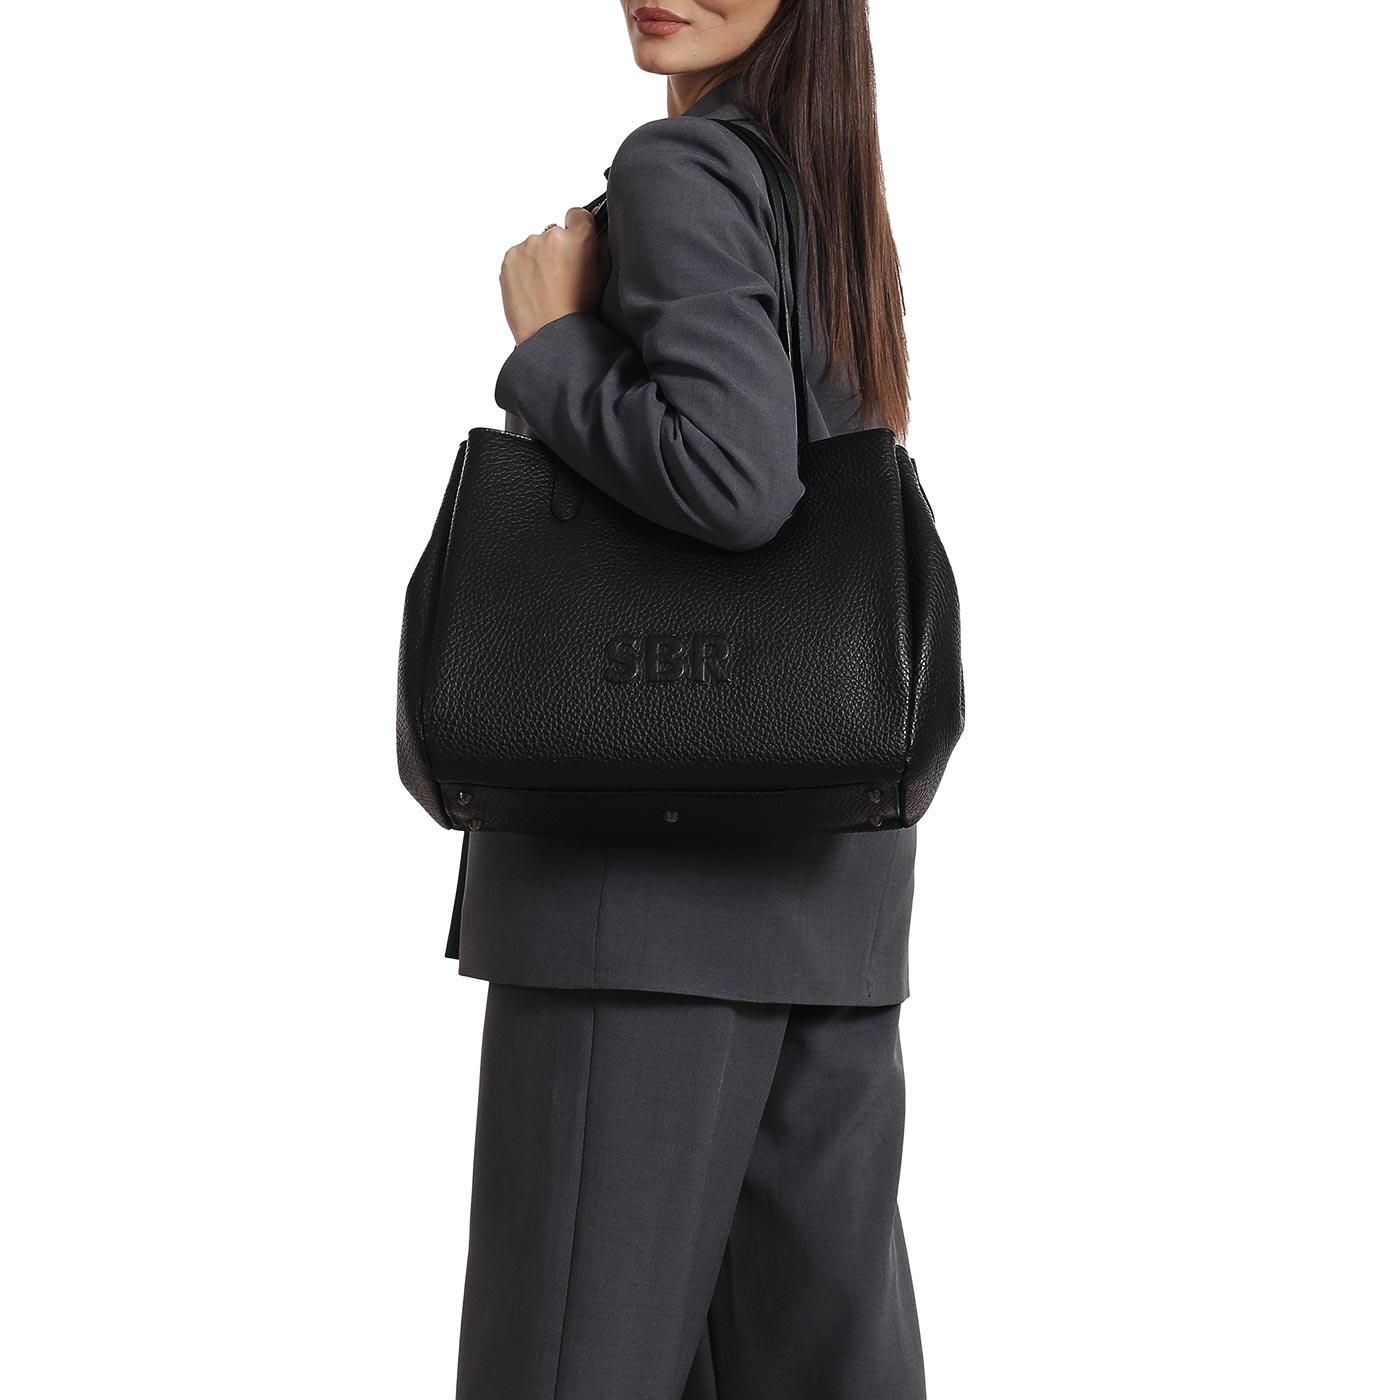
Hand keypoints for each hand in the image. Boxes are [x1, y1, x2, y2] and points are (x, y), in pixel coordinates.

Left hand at [500, 206, 609, 344]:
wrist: (550, 336)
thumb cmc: (578, 313)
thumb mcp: (603, 277)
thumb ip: (601, 245)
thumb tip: (597, 229)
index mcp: (578, 238)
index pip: (578, 214)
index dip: (579, 229)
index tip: (578, 245)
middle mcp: (551, 237)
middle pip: (555, 233)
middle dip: (559, 249)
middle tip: (564, 277)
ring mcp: (527, 247)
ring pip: (536, 246)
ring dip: (540, 260)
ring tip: (547, 287)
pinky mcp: (509, 259)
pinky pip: (519, 257)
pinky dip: (525, 270)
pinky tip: (534, 289)